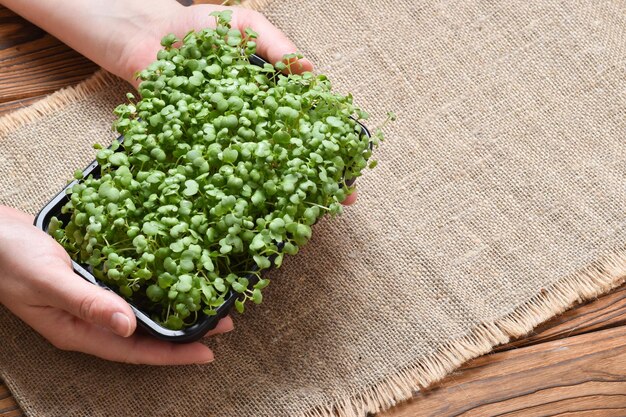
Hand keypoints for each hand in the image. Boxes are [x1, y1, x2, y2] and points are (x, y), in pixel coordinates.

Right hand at [0, 205, 231, 364]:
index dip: (172, 353)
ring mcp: (90, 299)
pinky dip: (154, 284)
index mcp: (77, 330)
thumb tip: (129, 327)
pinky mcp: (92, 277)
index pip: (134, 350)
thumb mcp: (49, 279)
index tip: (209, 352)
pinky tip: (173, 275)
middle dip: (183, 331)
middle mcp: (88, 319)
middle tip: (222, 322)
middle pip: (144, 333)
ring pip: (140, 311)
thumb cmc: (9, 257)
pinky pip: (129, 287)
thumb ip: (88, 302)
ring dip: (173, 307)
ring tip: (207, 301)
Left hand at [1, 0, 357, 203]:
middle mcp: (251, 125)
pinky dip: (230, 193)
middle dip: (314, 181)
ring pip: (256, 173)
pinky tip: (247, 211)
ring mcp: (224, 141)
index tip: (351, 168)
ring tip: (302, 214)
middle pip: (288, 157)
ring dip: (279, 195)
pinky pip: (216, 173)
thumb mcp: (244, 25)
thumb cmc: (198, 28)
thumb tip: (310, 72)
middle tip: (337, 201)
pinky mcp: (195, 149)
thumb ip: (276, 45)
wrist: (144, 36)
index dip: (330, 148)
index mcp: (269, 99)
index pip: (307, 127)